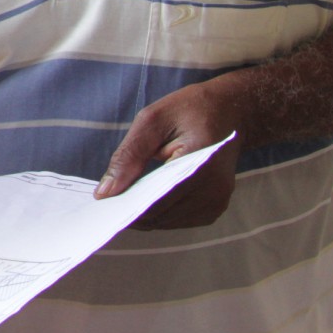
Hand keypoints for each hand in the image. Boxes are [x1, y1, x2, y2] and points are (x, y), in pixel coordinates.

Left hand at [94, 82, 243, 229]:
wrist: (231, 112)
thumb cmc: (189, 110)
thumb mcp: (152, 120)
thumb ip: (128, 156)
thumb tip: (105, 193)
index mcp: (200, 163)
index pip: (157, 198)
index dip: (126, 205)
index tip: (102, 203)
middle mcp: (214, 188)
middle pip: (161, 215)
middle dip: (131, 210)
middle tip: (107, 199)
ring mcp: (218, 201)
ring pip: (168, 222)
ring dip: (145, 214)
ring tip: (124, 196)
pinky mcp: (216, 207)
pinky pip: (180, 219)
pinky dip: (160, 212)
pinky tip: (146, 197)